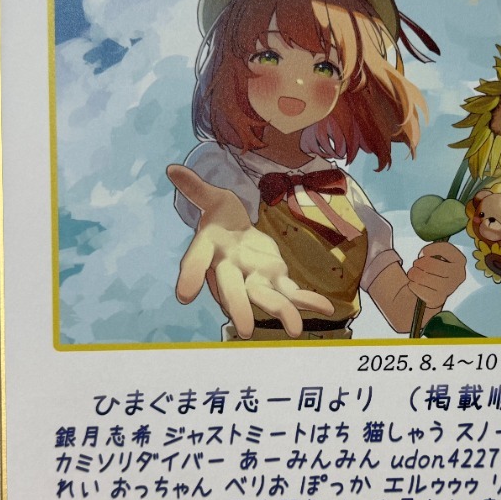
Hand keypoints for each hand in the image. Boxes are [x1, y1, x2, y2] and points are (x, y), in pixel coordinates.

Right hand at [167, 165, 334, 337]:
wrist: (235, 237)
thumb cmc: (221, 218)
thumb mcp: (212, 198)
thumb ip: (196, 188)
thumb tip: (173, 169)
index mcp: (211, 250)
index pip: (197, 262)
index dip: (191, 276)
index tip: (184, 295)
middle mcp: (231, 270)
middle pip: (233, 290)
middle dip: (239, 308)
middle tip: (244, 330)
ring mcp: (254, 278)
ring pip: (266, 298)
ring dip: (281, 312)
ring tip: (295, 330)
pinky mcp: (276, 279)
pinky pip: (292, 293)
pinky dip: (308, 300)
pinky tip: (327, 306)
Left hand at [406, 241, 466, 309]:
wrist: (430, 292)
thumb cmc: (432, 269)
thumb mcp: (436, 255)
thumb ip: (433, 246)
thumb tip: (417, 234)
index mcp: (460, 261)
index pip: (445, 249)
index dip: (430, 249)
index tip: (423, 253)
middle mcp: (458, 276)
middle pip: (431, 264)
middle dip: (419, 263)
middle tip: (417, 264)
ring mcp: (449, 289)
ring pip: (423, 277)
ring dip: (413, 274)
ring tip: (414, 274)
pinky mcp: (437, 300)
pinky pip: (417, 288)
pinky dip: (412, 285)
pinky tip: (415, 285)